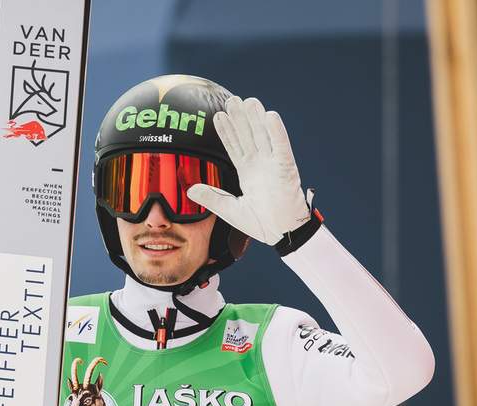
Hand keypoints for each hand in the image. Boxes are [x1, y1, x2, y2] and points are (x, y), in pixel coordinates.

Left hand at [187, 96, 310, 244]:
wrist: (282, 233)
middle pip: (248, 136)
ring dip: (255, 119)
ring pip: (263, 136)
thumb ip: (211, 197)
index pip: (235, 147)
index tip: (219, 116)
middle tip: (232, 100)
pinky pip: (281, 145)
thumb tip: (190, 189)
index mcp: (248, 174)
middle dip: (240, 119)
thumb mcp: (230, 210)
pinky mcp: (286, 168)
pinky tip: (268, 116)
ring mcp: (274, 165)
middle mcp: (261, 165)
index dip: (227, 131)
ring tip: (248, 101)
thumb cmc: (261, 224)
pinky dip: (275, 131)